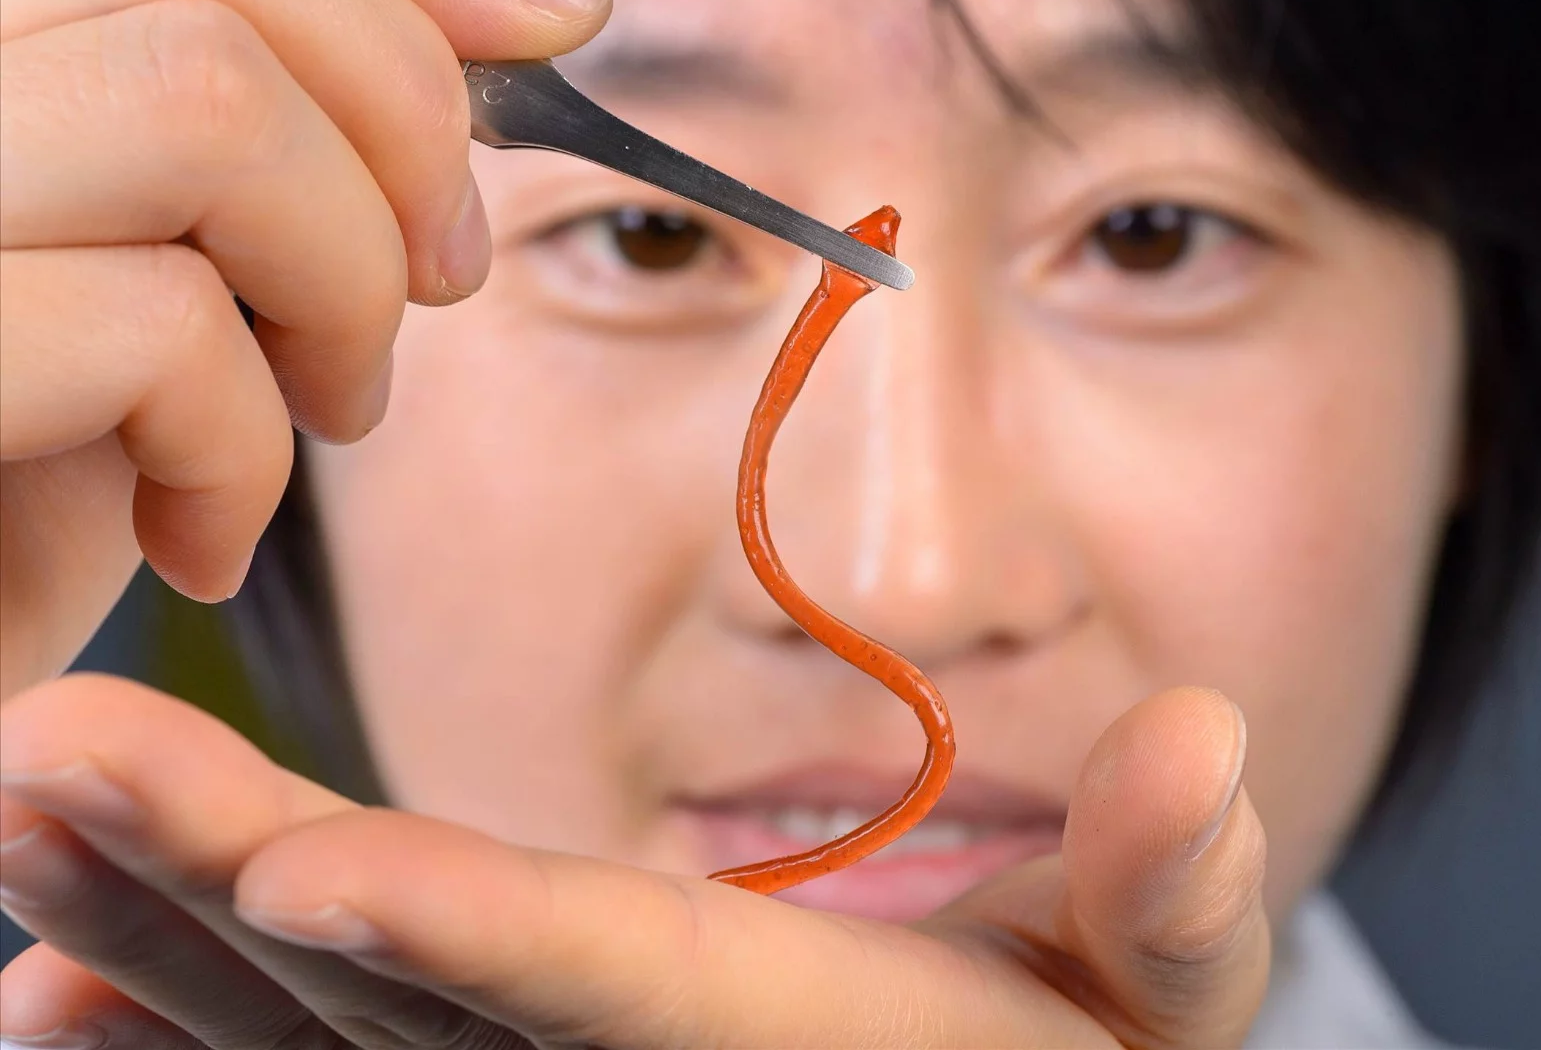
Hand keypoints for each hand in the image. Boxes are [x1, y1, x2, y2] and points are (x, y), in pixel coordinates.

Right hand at [0, 0, 612, 697]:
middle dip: (404, 133)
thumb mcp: (180, 278)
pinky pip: (158, 325)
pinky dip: (239, 454)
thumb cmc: (26, 490)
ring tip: (322, 412)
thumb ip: (312, 139)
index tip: (555, 27)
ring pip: (211, 106)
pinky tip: (198, 540)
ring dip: (338, 284)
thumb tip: (549, 3)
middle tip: (439, 284)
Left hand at [0, 678, 1267, 1048]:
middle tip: (43, 761)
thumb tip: (1198, 744)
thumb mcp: (1166, 991)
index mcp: (788, 1040)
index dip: (469, 932)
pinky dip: (168, 1041)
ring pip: (316, 1036)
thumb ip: (1175, 894)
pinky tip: (52, 987)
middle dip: (215, 883)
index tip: (301, 861)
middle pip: (404, 999)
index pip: (612, 988)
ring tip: (22, 813)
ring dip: (147, 929)